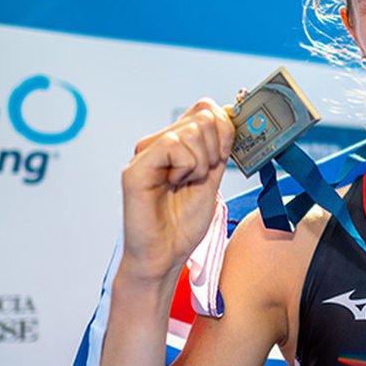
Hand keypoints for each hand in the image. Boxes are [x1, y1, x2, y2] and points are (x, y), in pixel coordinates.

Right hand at [119, 97, 237, 283]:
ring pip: (191, 130)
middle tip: (202, 176)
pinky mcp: (136, 168)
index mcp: (176, 145)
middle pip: (203, 116)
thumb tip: (230, 119)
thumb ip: (218, 151)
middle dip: (215, 148)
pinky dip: (186, 166)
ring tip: (186, 183)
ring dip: (201, 162)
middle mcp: (158, 144)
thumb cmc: (183, 224)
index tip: (225, 154)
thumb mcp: (212, 180)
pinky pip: (173, 145)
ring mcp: (145, 154)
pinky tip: (174, 184)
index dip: (225, 126)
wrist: (165, 256)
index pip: (204, 108)